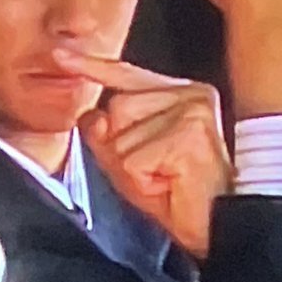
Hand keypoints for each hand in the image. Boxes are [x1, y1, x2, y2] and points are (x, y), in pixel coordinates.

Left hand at [72, 57, 230, 258]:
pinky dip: (140, 182)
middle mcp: (191, 96)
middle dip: (120, 148)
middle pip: (116, 109)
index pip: (127, 74)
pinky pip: (132, 162)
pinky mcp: (187, 138)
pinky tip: (168, 186)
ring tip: (162, 179)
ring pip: (121, 137)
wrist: (220, 225)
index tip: (61, 56)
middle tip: (153, 172)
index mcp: (181, 93)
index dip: (91, 66)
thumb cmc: (180, 193)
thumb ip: (109, 133)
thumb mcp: (133, 159)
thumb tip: (90, 116)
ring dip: (130, 169)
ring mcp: (192, 113)